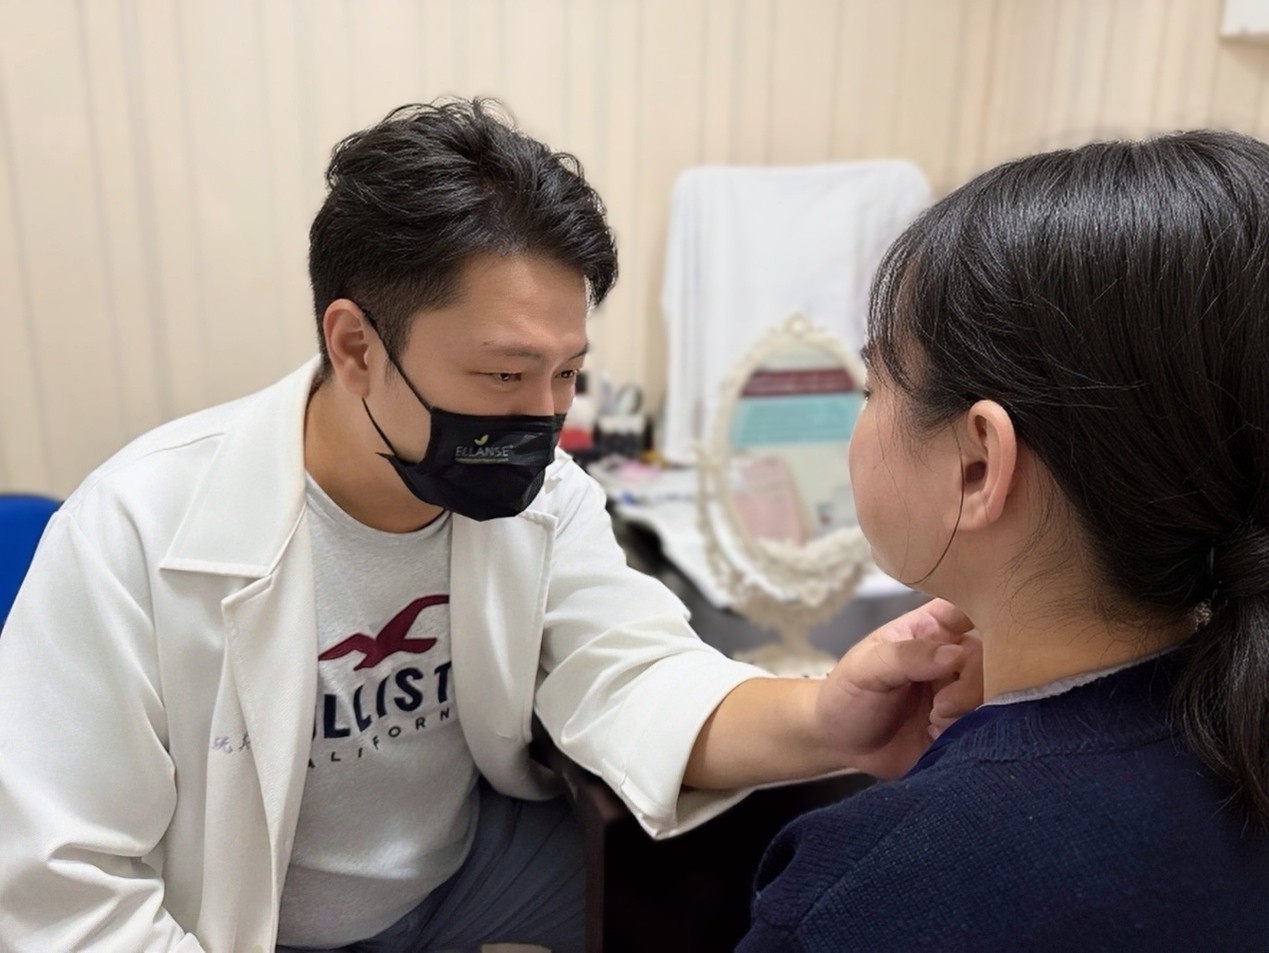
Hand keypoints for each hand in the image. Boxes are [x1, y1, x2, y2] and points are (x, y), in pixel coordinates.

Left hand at [814, 599, 982, 778]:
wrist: (840, 745)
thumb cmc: (847, 694)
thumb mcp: (865, 668)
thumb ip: (906, 656)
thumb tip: (953, 655)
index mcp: (933, 628)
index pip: (973, 606)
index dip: (990, 614)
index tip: (979, 640)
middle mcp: (956, 656)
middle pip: (994, 655)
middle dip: (975, 681)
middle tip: (943, 703)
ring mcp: (965, 691)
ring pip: (998, 691)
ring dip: (971, 709)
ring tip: (936, 720)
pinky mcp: (967, 724)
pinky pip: (991, 725)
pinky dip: (972, 732)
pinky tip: (939, 736)